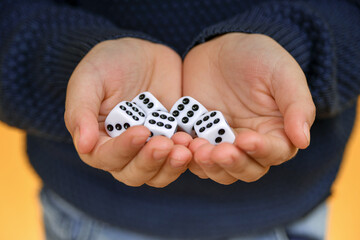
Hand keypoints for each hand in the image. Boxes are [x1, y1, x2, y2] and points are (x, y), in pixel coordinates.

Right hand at [64, 38, 191, 187]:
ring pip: (158, 174)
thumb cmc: (110, 63)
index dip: (122, 149)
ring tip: (185, 145)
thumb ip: (82, 110)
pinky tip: (195, 142)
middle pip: (133, 174)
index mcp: (98, 139)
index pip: (105, 157)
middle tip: (166, 143)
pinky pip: (181, 159)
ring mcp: (150, 148)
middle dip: (150, 162)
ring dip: (171, 165)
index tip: (140, 131)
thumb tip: (83, 145)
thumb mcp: (90, 78)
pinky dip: (189, 155)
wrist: (144, 54)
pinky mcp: (173, 142)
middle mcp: (124, 151)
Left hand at [183, 33, 315, 183]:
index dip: (261, 151)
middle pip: (246, 170)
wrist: (220, 49)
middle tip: (218, 150)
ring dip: (209, 165)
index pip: (274, 153)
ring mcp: (222, 143)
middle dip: (232, 163)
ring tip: (197, 147)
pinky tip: (181, 142)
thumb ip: (296, 104)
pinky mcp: (199, 139)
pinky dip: (188, 155)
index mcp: (276, 132)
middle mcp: (250, 144)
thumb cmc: (258, 57)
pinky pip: (193, 157)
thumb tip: (303, 140)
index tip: (246, 139)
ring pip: (219, 170)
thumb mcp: (281, 72)